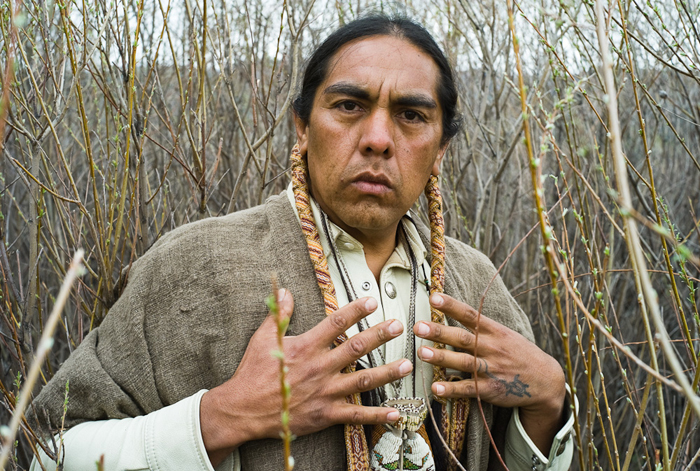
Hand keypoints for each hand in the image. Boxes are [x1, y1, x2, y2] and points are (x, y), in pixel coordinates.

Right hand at [200, 289, 411, 465]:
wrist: (243, 409)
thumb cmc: (252, 372)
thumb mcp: (262, 338)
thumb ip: (278, 314)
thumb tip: (285, 290)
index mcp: (306, 347)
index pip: (335, 323)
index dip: (355, 310)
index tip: (372, 301)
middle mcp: (319, 367)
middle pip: (356, 348)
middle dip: (379, 335)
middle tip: (398, 326)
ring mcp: (325, 392)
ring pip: (362, 380)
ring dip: (387, 372)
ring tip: (407, 365)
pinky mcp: (325, 414)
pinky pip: (356, 415)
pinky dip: (377, 415)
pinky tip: (396, 412)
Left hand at [414, 293, 565, 453]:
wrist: (545, 380)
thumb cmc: (518, 353)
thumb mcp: (504, 334)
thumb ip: (480, 326)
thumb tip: (451, 309)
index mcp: (494, 332)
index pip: (470, 315)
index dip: (452, 306)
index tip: (434, 297)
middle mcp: (491, 348)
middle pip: (463, 338)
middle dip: (440, 332)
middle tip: (419, 326)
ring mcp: (491, 369)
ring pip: (463, 362)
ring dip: (442, 358)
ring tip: (422, 353)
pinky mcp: (491, 389)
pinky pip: (469, 389)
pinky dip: (452, 389)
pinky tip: (436, 388)